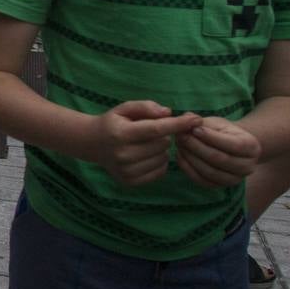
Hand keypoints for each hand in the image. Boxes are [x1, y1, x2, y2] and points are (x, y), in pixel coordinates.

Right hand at [86, 101, 201, 187]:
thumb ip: (146, 106)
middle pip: (162, 144)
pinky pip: (160, 171)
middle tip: (149, 132)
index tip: (196, 119)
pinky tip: (146, 155)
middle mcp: (123, 154)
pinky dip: (159, 162)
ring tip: (145, 144)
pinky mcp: (130, 182)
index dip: (178, 124)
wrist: (92, 143)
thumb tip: (168, 113)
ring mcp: (126, 171)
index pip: (156, 129)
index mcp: (121, 134)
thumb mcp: (125, 108)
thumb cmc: (113, 123)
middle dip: (163, 136)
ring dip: (161, 150)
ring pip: (164, 158)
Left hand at [175, 116, 261, 188]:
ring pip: (210, 172)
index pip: (232, 144)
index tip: (194, 129)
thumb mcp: (217, 123)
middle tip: (181, 136)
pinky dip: (188, 169)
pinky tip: (180, 155)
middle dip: (197, 147)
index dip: (211, 137)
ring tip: (179, 145)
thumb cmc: (223, 132)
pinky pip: (202, 181)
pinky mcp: (219, 186)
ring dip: (191, 158)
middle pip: (220, 159)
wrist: (229, 147)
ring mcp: (234, 179)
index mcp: (252, 147)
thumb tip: (186, 117)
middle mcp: (247, 166)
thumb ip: (202, 121)